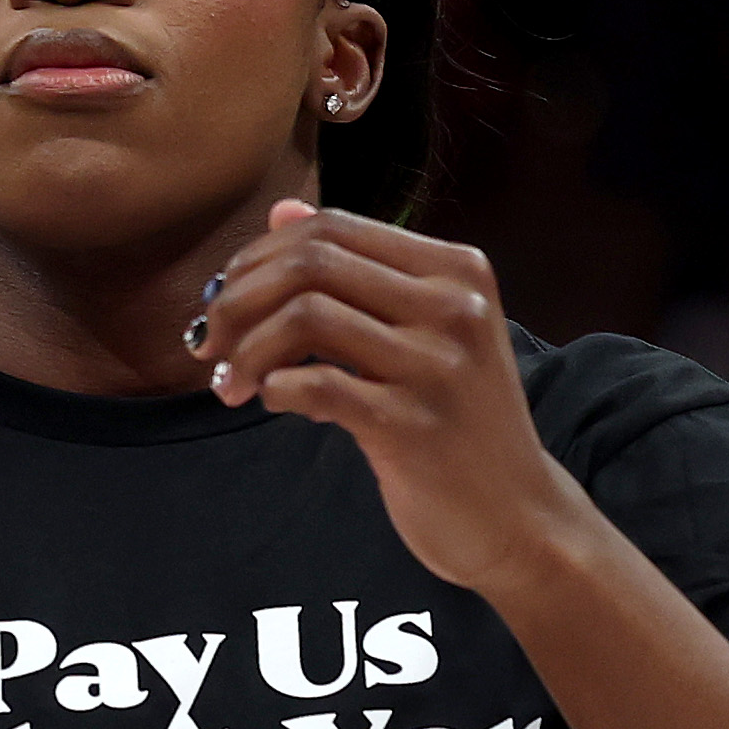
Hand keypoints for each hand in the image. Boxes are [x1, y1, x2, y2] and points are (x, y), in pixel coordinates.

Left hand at [197, 200, 598, 595]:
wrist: (517, 516)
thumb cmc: (453, 420)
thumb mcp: (420, 332)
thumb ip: (355, 272)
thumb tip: (281, 212)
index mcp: (456, 270)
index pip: (332, 228)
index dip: (258, 258)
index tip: (224, 300)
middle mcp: (454, 306)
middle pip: (311, 263)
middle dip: (237, 299)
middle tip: (210, 343)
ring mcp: (438, 364)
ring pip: (304, 317)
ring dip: (246, 350)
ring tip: (232, 383)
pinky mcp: (413, 424)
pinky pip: (315, 385)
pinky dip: (275, 389)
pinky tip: (275, 402)